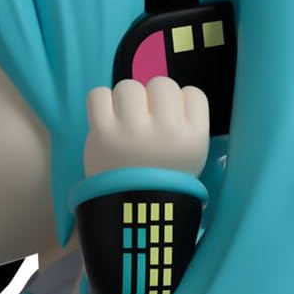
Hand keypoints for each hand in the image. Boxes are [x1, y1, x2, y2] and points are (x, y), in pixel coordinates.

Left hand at [85, 77, 208, 177]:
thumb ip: (183, 120)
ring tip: (124, 121)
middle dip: (152, 99)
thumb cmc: (160, 178)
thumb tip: (159, 81)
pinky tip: (106, 118)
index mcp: (193, 137)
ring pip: (130, 86)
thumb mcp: (189, 155)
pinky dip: (100, 102)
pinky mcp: (103, 133)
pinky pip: (99, 93)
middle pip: (162, 84)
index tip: (170, 121)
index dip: (180, 103)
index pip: (194, 93)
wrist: (131, 212)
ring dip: (125, 100)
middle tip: (145, 121)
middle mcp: (166, 131)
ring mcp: (133, 131)